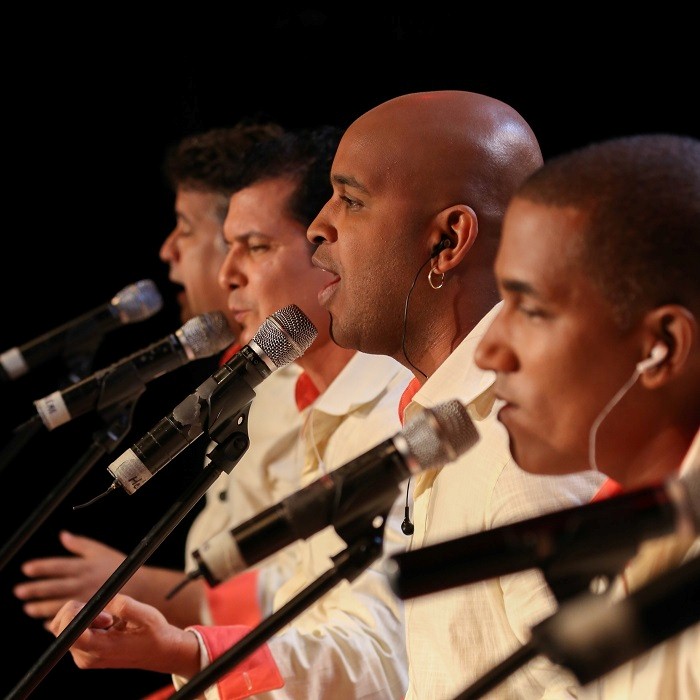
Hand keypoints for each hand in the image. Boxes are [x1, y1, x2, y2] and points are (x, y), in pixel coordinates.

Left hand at [14, 531, 125, 619]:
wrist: (143, 589)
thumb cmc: (121, 568)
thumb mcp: (101, 551)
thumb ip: (81, 544)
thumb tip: (63, 535)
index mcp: (86, 567)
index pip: (58, 566)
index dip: (41, 567)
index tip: (26, 568)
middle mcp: (84, 584)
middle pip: (53, 588)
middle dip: (34, 590)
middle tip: (19, 591)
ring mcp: (86, 601)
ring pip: (57, 606)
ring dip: (40, 608)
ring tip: (29, 608)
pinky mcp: (91, 617)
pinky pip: (69, 622)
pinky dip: (56, 622)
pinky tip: (46, 622)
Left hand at [48, 594, 200, 676]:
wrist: (159, 652)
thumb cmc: (154, 633)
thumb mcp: (147, 615)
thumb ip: (124, 606)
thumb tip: (103, 599)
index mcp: (100, 649)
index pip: (69, 632)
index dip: (76, 612)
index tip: (99, 607)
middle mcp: (87, 657)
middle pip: (60, 628)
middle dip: (78, 610)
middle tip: (105, 610)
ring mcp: (84, 657)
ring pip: (65, 628)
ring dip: (84, 615)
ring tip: (110, 618)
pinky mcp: (85, 654)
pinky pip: (73, 632)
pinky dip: (86, 621)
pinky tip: (107, 623)